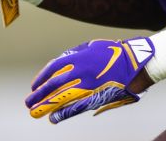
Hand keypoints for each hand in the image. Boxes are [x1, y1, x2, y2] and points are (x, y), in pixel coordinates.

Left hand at [25, 36, 154, 122]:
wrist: (137, 61)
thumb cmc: (115, 54)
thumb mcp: (92, 48)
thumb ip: (77, 57)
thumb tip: (62, 67)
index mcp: (78, 56)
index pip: (53, 68)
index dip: (41, 78)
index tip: (33, 87)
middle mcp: (80, 70)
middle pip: (54, 84)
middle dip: (40, 95)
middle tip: (28, 103)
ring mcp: (88, 84)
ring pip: (62, 97)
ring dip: (47, 106)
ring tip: (35, 113)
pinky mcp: (98, 96)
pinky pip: (77, 107)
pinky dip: (64, 113)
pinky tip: (54, 118)